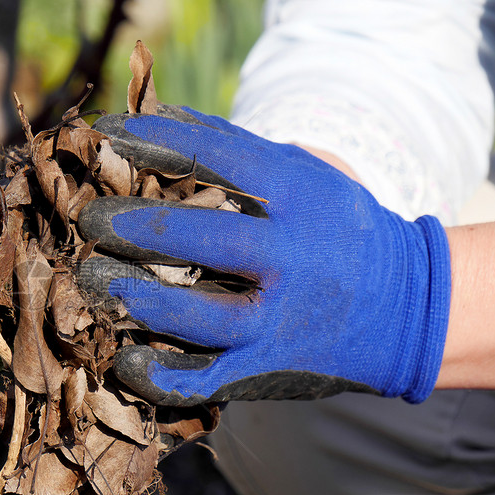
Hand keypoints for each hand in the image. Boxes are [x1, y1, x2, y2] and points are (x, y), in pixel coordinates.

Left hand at [77, 106, 450, 405]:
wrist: (405, 308)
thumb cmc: (338, 229)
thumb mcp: (306, 175)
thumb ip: (237, 149)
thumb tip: (160, 114)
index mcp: (301, 196)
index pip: (216, 158)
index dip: (152, 142)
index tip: (102, 135)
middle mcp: (294, 257)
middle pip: (205, 239)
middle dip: (137, 228)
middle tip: (89, 220)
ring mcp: (282, 320)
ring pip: (201, 315)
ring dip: (139, 299)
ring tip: (93, 281)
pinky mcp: (270, 369)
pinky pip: (208, 380)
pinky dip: (162, 375)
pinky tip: (125, 359)